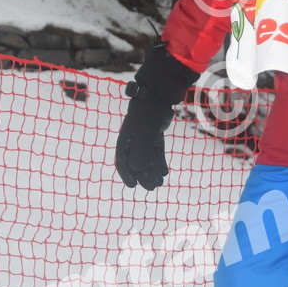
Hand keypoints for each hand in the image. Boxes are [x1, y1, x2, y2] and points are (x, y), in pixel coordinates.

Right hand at [114, 44, 200, 190]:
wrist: (157, 98)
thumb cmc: (147, 116)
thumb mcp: (144, 136)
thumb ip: (140, 153)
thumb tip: (137, 170)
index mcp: (125, 140)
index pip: (123, 160)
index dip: (127, 174)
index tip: (133, 186)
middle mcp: (133, 140)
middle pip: (137, 162)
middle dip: (143, 176)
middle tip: (151, 188)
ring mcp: (144, 137)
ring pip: (147, 158)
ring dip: (152, 171)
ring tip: (159, 183)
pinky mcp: (154, 135)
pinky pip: (156, 152)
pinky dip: (159, 162)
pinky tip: (164, 172)